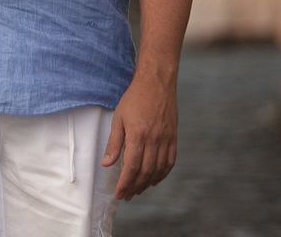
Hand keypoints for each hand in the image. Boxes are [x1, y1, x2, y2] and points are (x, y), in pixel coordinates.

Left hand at [102, 71, 177, 199]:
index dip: (125, 183)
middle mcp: (155, 140)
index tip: (119, 193)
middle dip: (135, 187)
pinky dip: (162, 174)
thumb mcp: (118, 118)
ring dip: (148, 183)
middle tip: (126, 195)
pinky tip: (154, 180)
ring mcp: (166, 140)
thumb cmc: (134, 99)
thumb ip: (114, 143)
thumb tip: (107, 164)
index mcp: (139, 135)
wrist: (156, 84)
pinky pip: (170, 162)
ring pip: (158, 170)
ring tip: (137, 190)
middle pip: (146, 172)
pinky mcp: (174, 138)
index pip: (132, 167)